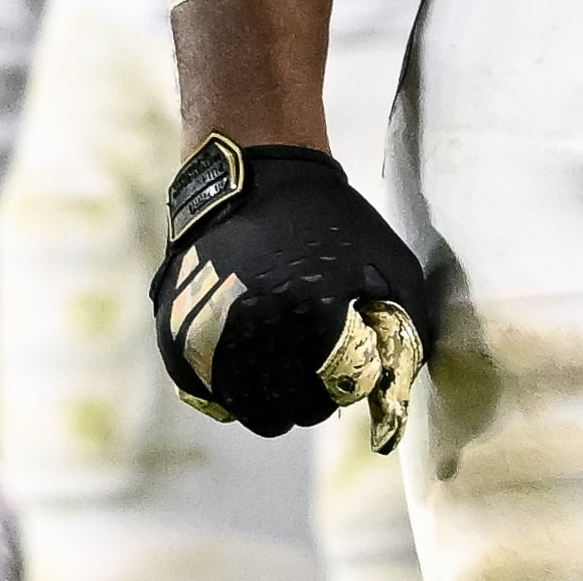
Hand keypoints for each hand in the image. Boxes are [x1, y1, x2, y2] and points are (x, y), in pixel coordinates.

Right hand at [149, 137, 432, 450]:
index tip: (342, 356)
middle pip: (289, 413)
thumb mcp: (389, 261)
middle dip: (307, 395)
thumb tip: (398, 390)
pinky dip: (226, 384)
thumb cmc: (327, 217)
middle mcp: (254, 335)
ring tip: (278, 354)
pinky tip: (243, 353)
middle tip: (311, 361)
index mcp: (310, 319)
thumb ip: (408, 328)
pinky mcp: (175, 334)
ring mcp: (207, 338)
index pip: (332, 399)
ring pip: (245, 408)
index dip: (342, 382)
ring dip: (267, 395)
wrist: (249, 171)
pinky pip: (205, 392)